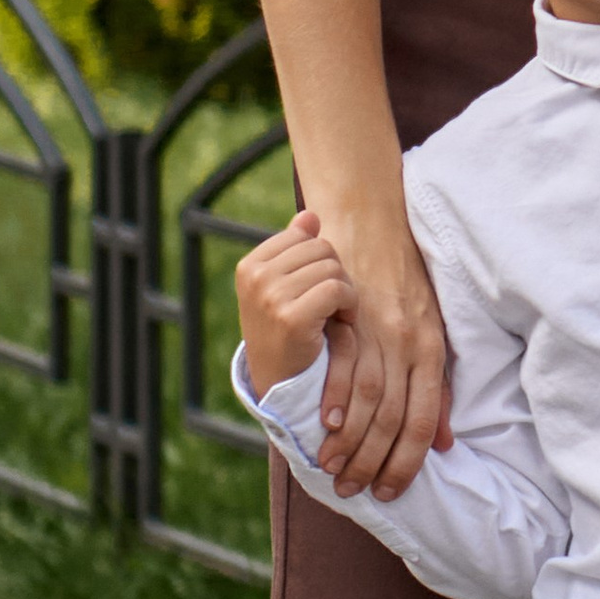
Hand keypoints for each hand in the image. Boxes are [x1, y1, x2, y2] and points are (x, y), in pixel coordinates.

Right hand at [236, 207, 359, 398]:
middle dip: (336, 274)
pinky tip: (343, 322)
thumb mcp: (284, 289)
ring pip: (332, 267)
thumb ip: (295, 251)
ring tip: (336, 314)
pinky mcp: (291, 317)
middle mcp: (255, 277)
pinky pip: (336, 289)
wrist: (280, 384)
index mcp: (250, 265)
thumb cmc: (287, 333)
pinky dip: (349, 305)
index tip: (318, 287)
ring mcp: (270, 296)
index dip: (322, 260)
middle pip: (321, 248)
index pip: (304, 236)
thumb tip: (309, 214)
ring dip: (345, 291)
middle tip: (334, 304)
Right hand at [311, 213, 453, 501]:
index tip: (391, 492)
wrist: (374, 223)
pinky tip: (323, 425)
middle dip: (375, 462)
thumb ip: (436, 389)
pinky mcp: (351, 316)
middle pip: (395, 418)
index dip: (407, 462)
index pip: (424, 421)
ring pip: (370, 399)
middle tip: (354, 492)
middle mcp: (409, 344)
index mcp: (431, 352)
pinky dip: (334, 399)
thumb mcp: (432, 333)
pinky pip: (343, 366)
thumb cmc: (405, 284)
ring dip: (351, 440)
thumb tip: (447, 443)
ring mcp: (379, 330)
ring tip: (334, 469)